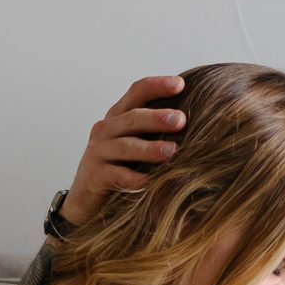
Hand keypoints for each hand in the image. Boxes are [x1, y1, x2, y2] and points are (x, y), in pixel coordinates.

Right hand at [62, 74, 185, 225]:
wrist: (86, 200)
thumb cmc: (121, 169)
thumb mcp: (136, 145)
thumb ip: (157, 131)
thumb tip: (198, 122)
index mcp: (119, 116)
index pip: (137, 92)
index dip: (157, 86)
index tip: (181, 84)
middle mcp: (106, 129)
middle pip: (132, 118)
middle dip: (156, 117)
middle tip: (181, 120)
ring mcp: (98, 152)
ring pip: (125, 146)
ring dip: (149, 148)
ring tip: (172, 151)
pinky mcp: (95, 176)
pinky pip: (118, 176)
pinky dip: (135, 179)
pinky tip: (152, 182)